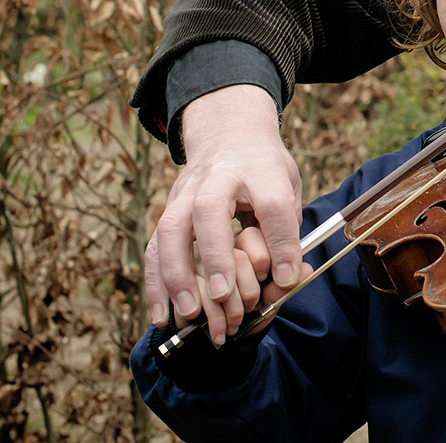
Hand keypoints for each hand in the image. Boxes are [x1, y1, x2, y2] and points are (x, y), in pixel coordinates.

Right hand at [145, 84, 302, 345]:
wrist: (228, 134)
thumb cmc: (265, 169)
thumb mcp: (289, 186)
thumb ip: (288, 229)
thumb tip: (287, 279)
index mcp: (258, 169)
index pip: (271, 203)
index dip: (279, 241)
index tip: (286, 277)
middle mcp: (217, 178)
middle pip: (209, 210)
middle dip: (215, 254)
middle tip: (223, 295)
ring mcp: (186, 193)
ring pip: (171, 230)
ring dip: (177, 275)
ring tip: (190, 313)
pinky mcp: (168, 210)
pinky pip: (154, 247)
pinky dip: (155, 283)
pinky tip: (161, 315)